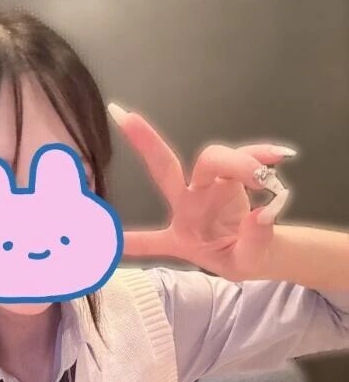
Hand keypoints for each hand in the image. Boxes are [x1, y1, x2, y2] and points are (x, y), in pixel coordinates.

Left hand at [109, 105, 295, 281]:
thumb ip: (252, 243)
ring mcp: (209, 187)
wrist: (262, 251)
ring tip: (263, 179)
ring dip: (239, 163)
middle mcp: (188, 205)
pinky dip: (262, 152)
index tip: (100, 238)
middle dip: (146, 143)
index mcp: (180, 236)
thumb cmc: (241, 258)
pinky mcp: (233, 174)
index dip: (127, 240)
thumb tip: (260, 214)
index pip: (149, 241)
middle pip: (166, 169)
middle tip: (124, 117)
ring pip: (213, 159)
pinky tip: (282, 156)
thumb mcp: (244, 264)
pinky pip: (246, 155)